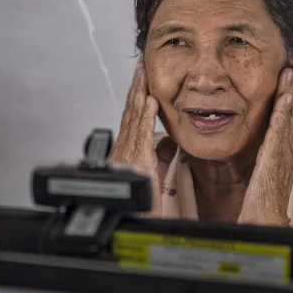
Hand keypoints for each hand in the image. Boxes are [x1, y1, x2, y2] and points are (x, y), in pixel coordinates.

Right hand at [110, 63, 163, 213]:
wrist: (134, 225)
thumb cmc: (144, 205)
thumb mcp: (155, 173)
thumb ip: (159, 156)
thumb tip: (167, 142)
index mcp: (129, 152)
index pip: (133, 117)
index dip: (138, 96)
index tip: (142, 78)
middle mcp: (125, 151)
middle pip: (130, 113)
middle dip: (136, 88)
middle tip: (141, 67)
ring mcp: (128, 156)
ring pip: (134, 119)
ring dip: (139, 95)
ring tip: (144, 76)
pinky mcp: (136, 164)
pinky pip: (140, 136)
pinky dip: (144, 117)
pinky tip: (149, 103)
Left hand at [239, 67, 292, 226]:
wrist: (265, 221)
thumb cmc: (260, 202)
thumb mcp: (259, 173)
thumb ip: (259, 157)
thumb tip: (255, 148)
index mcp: (282, 150)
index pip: (286, 115)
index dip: (289, 93)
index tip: (289, 72)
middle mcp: (286, 148)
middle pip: (292, 109)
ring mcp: (283, 152)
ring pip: (289, 114)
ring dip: (291, 91)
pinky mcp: (275, 157)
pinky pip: (280, 129)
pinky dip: (284, 110)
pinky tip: (285, 95)